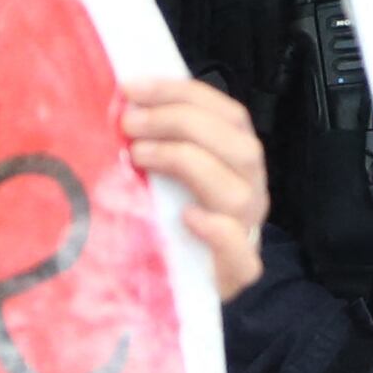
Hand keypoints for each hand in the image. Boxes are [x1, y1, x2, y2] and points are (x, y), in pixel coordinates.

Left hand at [123, 77, 267, 301]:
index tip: (133, 87)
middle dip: (180, 123)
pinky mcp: (237, 272)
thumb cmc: (175, 222)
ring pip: (239, 192)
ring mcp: (247, 231)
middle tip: (129, 123)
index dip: (182, 94)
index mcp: (238, 160)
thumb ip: (160, 141)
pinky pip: (241, 253)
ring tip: (139, 157)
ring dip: (187, 163)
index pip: (226, 114)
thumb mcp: (169, 174)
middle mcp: (251, 190)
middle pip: (239, 146)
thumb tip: (122, 105)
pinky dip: (217, 231)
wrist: (189, 285)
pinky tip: (188, 217)